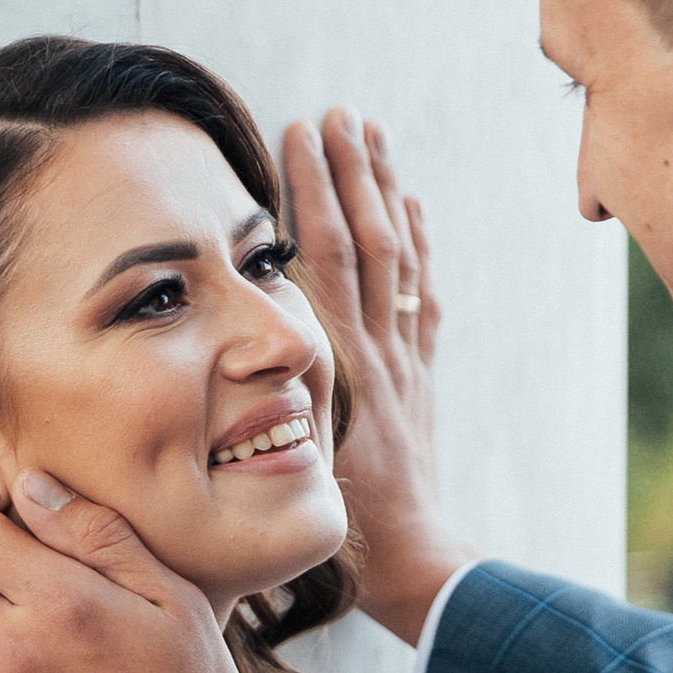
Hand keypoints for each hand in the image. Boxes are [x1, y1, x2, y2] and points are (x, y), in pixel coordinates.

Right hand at [283, 109, 466, 643]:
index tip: (300, 133)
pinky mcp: (421, 375)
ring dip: (386, 192)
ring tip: (374, 135)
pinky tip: (413, 208)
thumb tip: (249, 328)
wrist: (406, 558)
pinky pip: (423, 296)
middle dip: (352, 172)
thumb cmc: (333, 521)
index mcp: (340, 362)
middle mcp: (378, 350)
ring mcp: (406, 360)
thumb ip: (275, 392)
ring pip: (402, 258)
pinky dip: (420, 247)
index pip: (326, 256)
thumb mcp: (289, 453)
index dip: (314, 191)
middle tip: (340, 113)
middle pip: (369, 241)